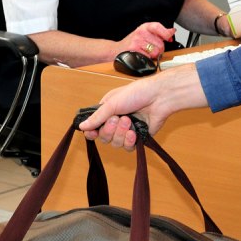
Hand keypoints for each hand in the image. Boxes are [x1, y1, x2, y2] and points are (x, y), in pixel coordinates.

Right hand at [78, 65, 206, 149]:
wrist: (159, 97)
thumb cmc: (137, 93)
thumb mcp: (112, 103)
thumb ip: (97, 117)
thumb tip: (82, 126)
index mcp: (108, 111)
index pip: (94, 127)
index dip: (92, 132)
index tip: (92, 132)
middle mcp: (116, 121)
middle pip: (104, 137)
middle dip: (110, 130)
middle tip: (118, 118)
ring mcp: (127, 130)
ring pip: (116, 143)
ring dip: (121, 134)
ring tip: (129, 121)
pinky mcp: (138, 137)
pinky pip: (128, 147)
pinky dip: (129, 141)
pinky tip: (133, 133)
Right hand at [118, 21, 174, 59]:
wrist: (117, 50)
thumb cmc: (133, 42)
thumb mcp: (146, 34)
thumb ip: (160, 33)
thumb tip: (172, 32)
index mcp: (145, 27)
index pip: (158, 27)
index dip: (165, 33)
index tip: (169, 38)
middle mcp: (140, 32)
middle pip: (160, 43)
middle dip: (159, 49)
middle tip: (152, 49)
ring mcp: (137, 41)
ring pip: (156, 51)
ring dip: (153, 55)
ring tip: (146, 52)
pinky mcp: (134, 50)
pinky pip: (149, 57)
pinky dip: (147, 59)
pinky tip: (142, 55)